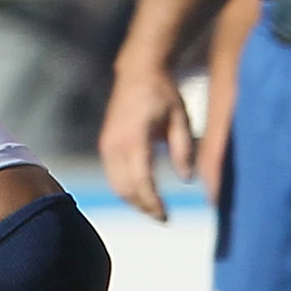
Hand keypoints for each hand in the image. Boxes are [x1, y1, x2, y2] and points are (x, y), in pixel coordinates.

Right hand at [97, 60, 196, 222]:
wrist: (138, 72)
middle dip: (143, 207)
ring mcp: (107, 145)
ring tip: (154, 209)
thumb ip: (183, 149)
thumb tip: (186, 179)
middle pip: (125, 189)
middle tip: (163, 218)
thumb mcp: (180, 119)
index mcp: (135, 138)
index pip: (141, 181)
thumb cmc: (162, 93)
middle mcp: (115, 144)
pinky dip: (126, 189)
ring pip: (116, 185)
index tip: (167, 216)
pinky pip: (112, 176)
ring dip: (133, 201)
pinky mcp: (105, 145)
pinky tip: (142, 193)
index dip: (153, 203)